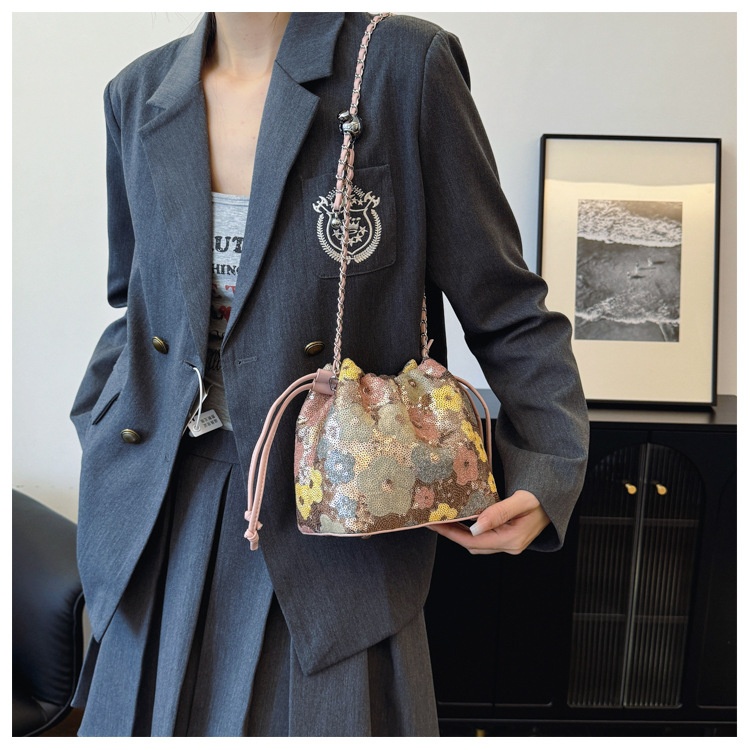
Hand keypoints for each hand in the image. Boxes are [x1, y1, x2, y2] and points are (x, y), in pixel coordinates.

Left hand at [430, 490, 549, 554]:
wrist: (558, 498)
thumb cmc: (543, 497)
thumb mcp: (521, 501)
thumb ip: (499, 513)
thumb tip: (476, 527)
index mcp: (512, 540)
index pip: (474, 541)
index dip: (452, 534)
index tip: (435, 525)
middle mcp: (510, 546)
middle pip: (473, 545)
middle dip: (451, 534)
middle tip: (433, 520)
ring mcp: (510, 543)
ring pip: (478, 543)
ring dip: (459, 533)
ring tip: (443, 519)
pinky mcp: (510, 537)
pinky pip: (485, 537)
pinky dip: (470, 530)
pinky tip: (462, 520)